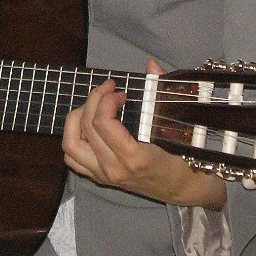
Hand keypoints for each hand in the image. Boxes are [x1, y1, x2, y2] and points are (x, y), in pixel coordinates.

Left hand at [62, 60, 227, 208]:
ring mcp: (104, 176)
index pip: (102, 123)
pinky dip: (73, 138)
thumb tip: (151, 66)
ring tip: (93, 105)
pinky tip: (87, 125)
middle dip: (94, 100)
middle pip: (85, 127)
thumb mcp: (179, 128)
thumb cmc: (184, 159)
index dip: (106, 99)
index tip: (121, 92)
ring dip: (76, 118)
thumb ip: (161, 93)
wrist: (184, 190)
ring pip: (71, 144)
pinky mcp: (99, 178)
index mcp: (133, 158)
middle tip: (109, 89)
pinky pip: (73, 159)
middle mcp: (113, 169)